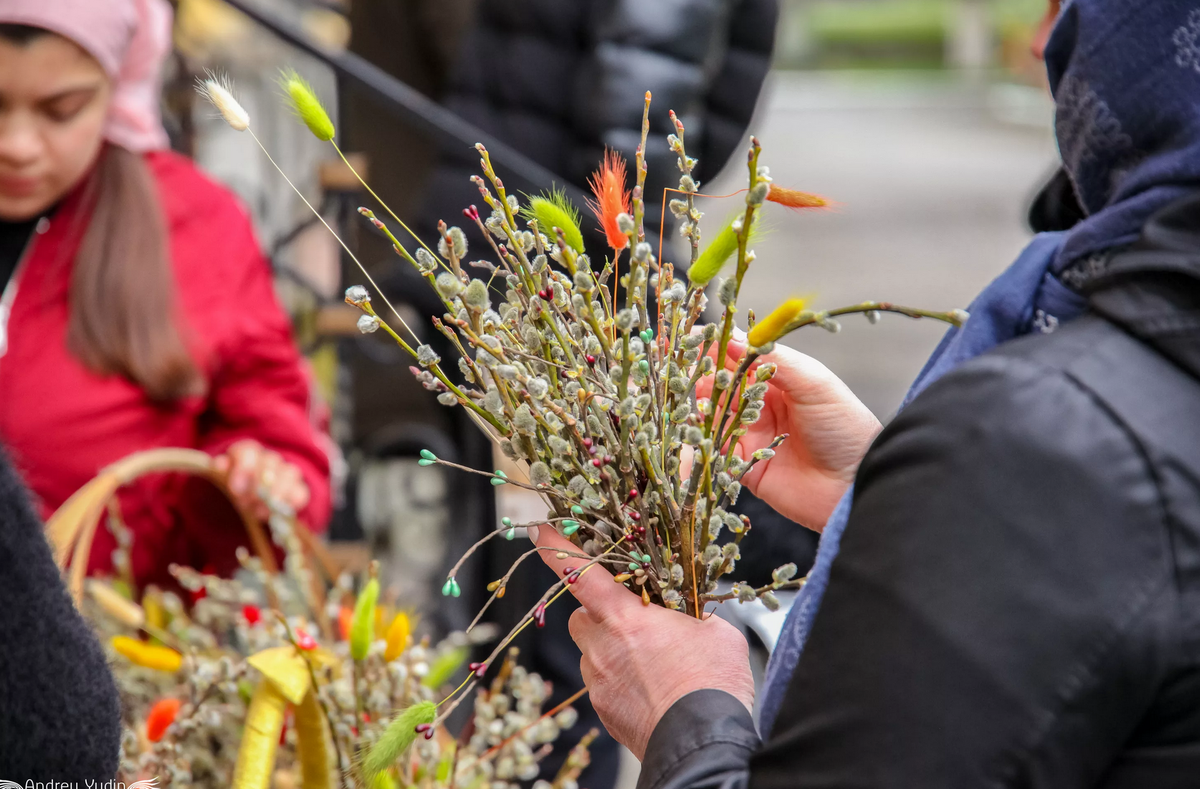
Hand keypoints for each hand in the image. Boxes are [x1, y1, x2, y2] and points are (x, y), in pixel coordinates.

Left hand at [212, 439, 309, 520]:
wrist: (250, 495)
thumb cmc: (234, 485)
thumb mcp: (222, 477)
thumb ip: (221, 469)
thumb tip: (219, 465)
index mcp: (248, 452)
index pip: (249, 453)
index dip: (243, 469)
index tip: (235, 489)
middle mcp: (270, 460)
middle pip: (270, 463)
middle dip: (258, 485)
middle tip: (245, 503)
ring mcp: (287, 473)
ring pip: (289, 474)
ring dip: (274, 494)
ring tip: (258, 512)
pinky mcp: (298, 489)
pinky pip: (301, 493)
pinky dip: (290, 503)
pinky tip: (275, 514)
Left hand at [532, 526, 754, 759]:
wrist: (702, 742)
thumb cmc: (712, 683)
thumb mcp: (715, 631)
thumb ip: (693, 614)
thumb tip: (692, 614)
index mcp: (624, 618)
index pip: (578, 572)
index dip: (556, 548)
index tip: (540, 531)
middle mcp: (602, 647)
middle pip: (580, 617)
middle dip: (598, 613)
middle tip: (631, 619)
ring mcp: (599, 682)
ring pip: (591, 653)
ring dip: (610, 649)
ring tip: (649, 661)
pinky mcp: (603, 711)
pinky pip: (602, 684)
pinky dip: (619, 680)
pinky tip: (650, 688)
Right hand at [699, 333, 880, 529]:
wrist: (857, 484)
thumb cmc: (845, 428)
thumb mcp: (813, 383)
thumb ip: (774, 360)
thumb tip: (734, 339)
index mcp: (782, 382)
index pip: (743, 359)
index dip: (719, 349)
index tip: (693, 339)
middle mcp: (765, 407)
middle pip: (724, 389)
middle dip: (705, 381)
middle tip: (690, 376)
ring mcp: (754, 437)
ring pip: (716, 420)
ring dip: (702, 412)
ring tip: (695, 407)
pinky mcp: (747, 468)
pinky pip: (717, 456)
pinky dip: (702, 448)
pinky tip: (694, 440)